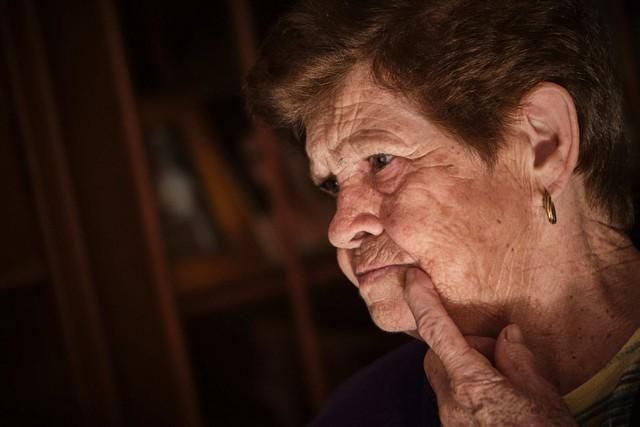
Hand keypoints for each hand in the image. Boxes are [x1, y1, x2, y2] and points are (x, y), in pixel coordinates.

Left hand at [404, 268, 575, 425]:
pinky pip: (452, 401)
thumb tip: (507, 334)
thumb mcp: (543, 397)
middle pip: (435, 356)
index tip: (410, 277)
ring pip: (443, 379)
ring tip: (504, 381)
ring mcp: (450, 422)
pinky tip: (498, 402)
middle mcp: (451, 402)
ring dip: (463, 369)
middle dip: (457, 345)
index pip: (437, 331)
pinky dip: (467, 390)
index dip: (422, 300)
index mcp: (471, 384)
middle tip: (496, 355)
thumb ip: (520, 360)